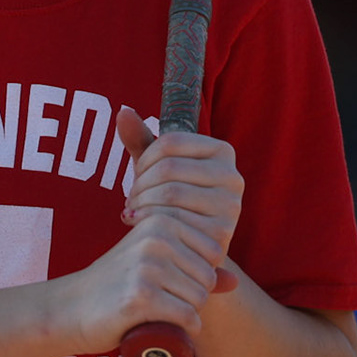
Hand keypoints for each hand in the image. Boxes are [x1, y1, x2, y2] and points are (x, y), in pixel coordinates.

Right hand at [60, 197, 228, 353]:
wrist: (73, 306)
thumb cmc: (118, 284)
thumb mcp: (154, 264)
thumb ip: (191, 266)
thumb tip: (235, 281)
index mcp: (160, 220)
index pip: (213, 253)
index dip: (199, 275)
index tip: (171, 280)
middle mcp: (155, 237)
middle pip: (207, 278)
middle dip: (195, 296)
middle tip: (164, 301)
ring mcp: (147, 266)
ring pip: (200, 299)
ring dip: (189, 314)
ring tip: (161, 312)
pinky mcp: (141, 297)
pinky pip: (188, 317)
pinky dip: (186, 330)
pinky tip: (169, 328)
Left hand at [117, 106, 242, 284]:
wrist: (190, 243)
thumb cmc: (172, 196)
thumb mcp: (158, 167)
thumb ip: (140, 139)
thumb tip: (123, 112)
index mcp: (222, 151)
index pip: (170, 142)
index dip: (144, 158)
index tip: (137, 175)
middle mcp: (233, 177)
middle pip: (169, 167)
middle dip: (140, 183)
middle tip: (130, 199)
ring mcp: (230, 207)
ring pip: (170, 193)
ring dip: (141, 203)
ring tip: (133, 210)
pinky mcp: (221, 234)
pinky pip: (175, 221)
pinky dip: (149, 222)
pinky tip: (141, 225)